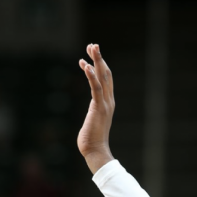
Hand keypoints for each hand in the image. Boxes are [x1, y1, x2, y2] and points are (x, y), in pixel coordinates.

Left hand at [77, 43, 114, 173]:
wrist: (95, 151)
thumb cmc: (91, 140)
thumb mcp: (93, 120)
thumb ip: (94, 112)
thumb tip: (91, 112)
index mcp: (108, 103)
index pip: (105, 80)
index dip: (99, 66)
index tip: (89, 57)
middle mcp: (109, 101)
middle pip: (106, 74)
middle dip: (99, 58)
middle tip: (92, 45)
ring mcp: (105, 104)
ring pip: (102, 77)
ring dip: (97, 61)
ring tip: (91, 47)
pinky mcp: (98, 108)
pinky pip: (96, 88)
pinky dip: (92, 76)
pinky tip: (87, 66)